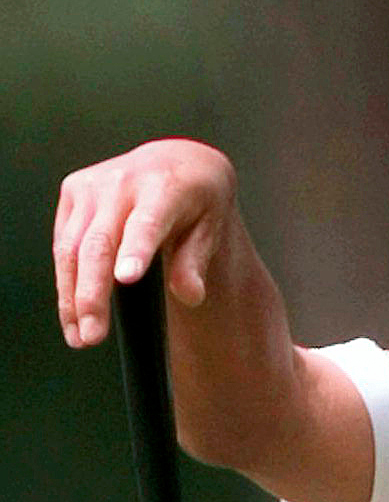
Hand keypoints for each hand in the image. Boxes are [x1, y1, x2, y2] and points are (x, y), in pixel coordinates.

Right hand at [54, 139, 237, 348]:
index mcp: (165, 187)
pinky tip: (73, 315)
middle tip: (93, 337)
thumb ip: (197, 261)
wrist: (176, 163)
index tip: (125, 280)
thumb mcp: (211, 228)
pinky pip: (64, 244)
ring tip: (80, 337)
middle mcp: (122, 182)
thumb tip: (189, 295)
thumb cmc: (198, 204)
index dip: (135, 250)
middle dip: (92, 293)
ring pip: (73, 247)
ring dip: (72, 296)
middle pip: (99, 243)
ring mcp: (93, 187)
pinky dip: (66, 283)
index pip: (147, 222)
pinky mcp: (74, 193)